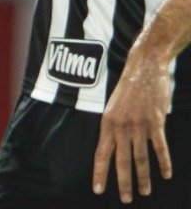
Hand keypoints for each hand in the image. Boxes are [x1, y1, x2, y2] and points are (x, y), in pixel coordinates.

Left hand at [93, 48, 173, 201]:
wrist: (144, 68)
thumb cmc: (129, 86)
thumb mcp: (113, 106)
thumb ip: (115, 125)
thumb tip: (116, 143)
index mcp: (107, 123)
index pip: (101, 153)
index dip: (100, 173)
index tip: (98, 190)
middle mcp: (121, 126)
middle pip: (121, 160)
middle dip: (123, 182)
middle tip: (125, 199)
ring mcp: (138, 125)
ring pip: (141, 158)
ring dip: (144, 177)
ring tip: (145, 192)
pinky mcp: (156, 123)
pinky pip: (160, 147)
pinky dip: (164, 162)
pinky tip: (166, 175)